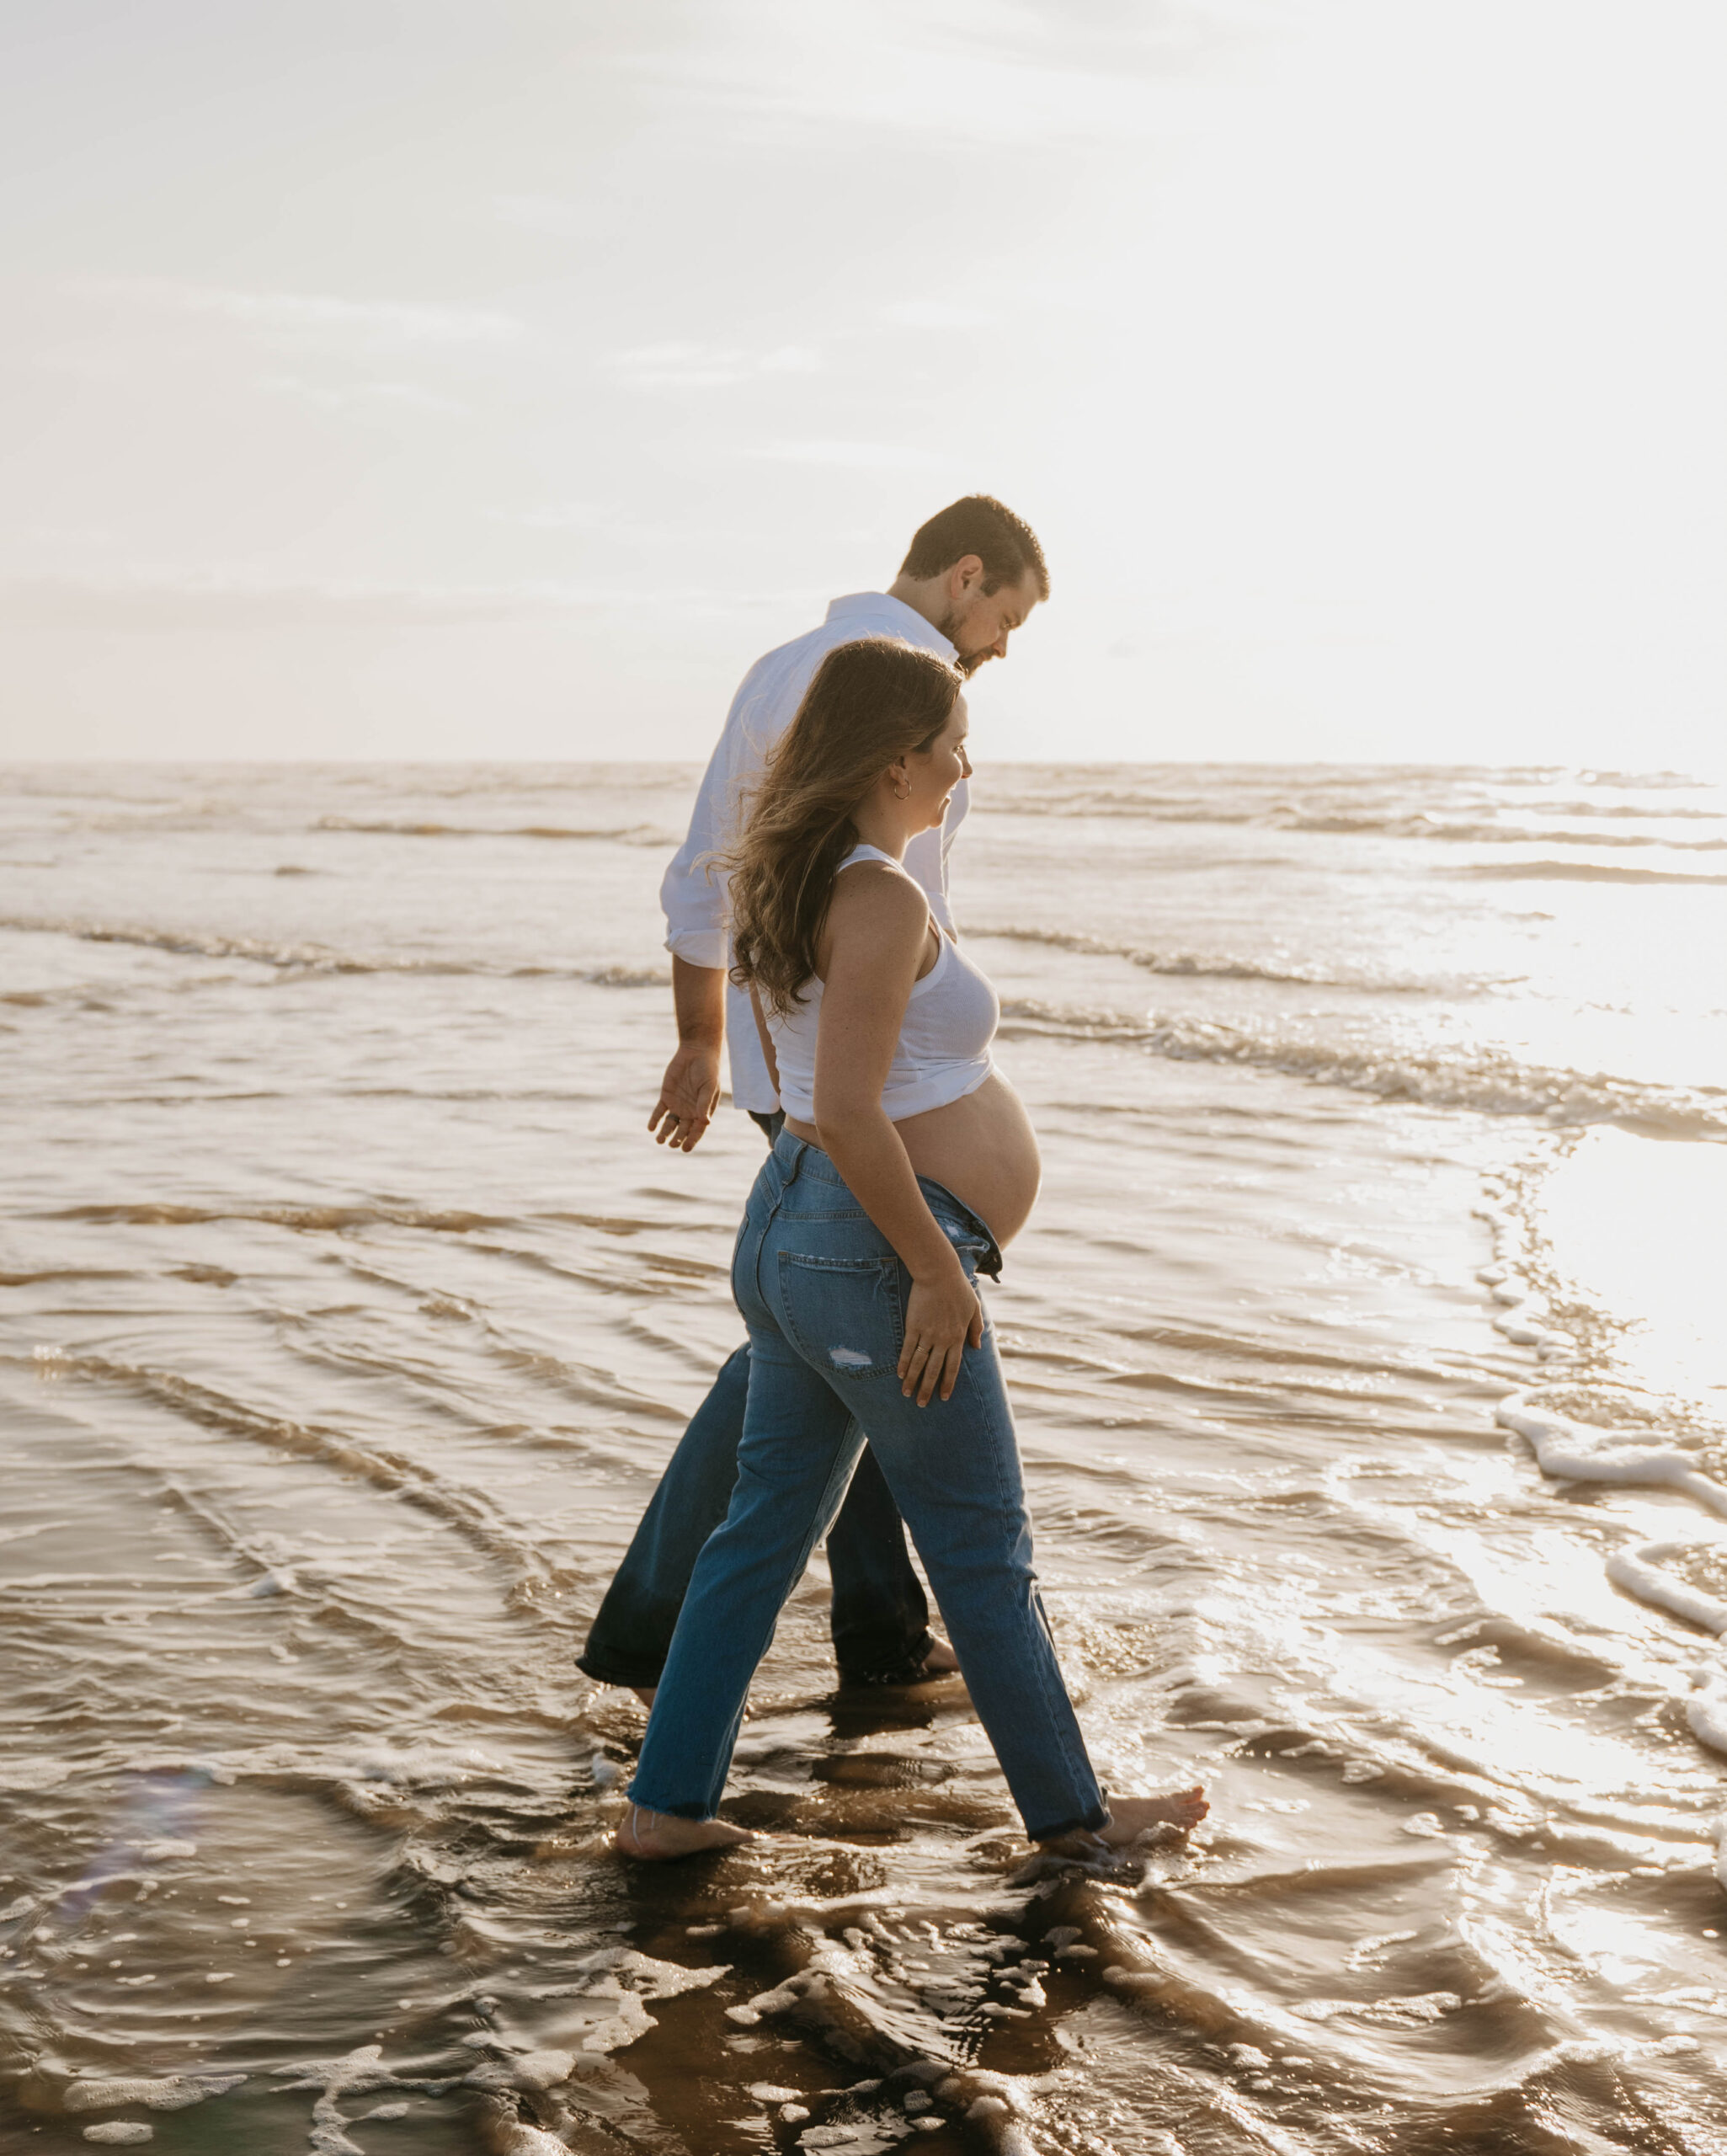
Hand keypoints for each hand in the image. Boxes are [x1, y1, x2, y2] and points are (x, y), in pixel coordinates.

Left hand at [648, 1042, 721, 1151]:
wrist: (696, 1052)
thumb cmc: (708, 1070)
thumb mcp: (708, 1087)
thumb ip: (704, 1104)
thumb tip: (705, 1122)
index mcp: (703, 1111)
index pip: (697, 1130)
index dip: (692, 1140)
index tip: (685, 1149)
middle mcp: (690, 1110)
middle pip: (682, 1130)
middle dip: (677, 1139)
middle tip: (672, 1144)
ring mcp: (678, 1104)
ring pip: (670, 1123)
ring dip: (665, 1132)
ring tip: (659, 1140)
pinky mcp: (666, 1096)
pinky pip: (659, 1111)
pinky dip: (655, 1120)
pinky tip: (651, 1127)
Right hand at [898, 1266, 984, 1406]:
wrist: (939, 1273)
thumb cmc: (958, 1288)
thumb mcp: (974, 1308)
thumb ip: (976, 1329)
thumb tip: (977, 1348)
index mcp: (958, 1336)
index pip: (953, 1366)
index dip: (948, 1383)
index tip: (943, 1397)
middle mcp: (943, 1339)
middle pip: (935, 1370)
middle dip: (928, 1389)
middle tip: (922, 1404)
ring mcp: (927, 1333)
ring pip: (920, 1363)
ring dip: (913, 1380)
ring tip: (907, 1394)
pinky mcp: (913, 1326)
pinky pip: (908, 1349)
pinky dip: (904, 1363)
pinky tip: (900, 1374)